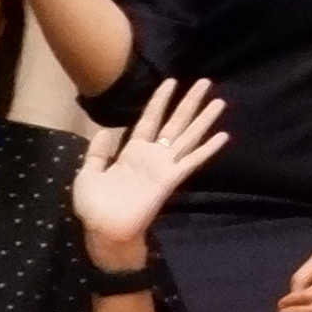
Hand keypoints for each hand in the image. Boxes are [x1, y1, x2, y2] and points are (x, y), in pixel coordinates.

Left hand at [72, 75, 234, 264]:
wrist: (103, 230)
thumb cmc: (94, 206)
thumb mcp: (88, 173)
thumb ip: (98, 152)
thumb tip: (106, 129)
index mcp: (132, 152)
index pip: (150, 120)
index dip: (160, 101)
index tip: (171, 82)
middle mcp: (152, 156)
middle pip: (175, 123)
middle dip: (189, 103)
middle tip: (205, 83)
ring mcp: (163, 167)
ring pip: (187, 137)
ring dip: (203, 120)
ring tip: (219, 102)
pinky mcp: (170, 180)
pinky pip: (191, 161)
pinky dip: (207, 149)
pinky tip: (223, 136)